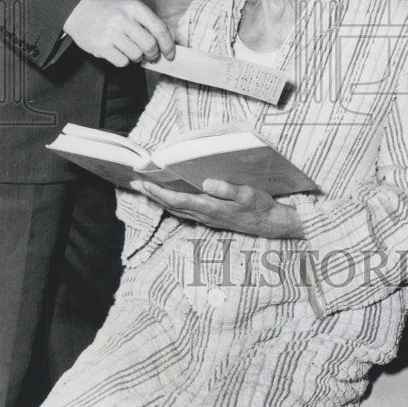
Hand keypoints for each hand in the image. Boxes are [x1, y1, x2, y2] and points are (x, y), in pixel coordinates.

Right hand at [64, 0, 175, 66]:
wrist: (79, 10)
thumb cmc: (110, 11)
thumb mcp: (130, 8)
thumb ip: (147, 23)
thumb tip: (166, 45)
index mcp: (134, 7)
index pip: (159, 28)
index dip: (168, 45)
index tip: (170, 54)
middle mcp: (123, 19)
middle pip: (149, 45)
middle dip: (153, 54)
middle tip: (150, 55)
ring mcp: (111, 33)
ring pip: (136, 55)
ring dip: (137, 57)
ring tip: (130, 49)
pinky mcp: (101, 46)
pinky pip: (122, 62)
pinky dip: (124, 61)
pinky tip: (118, 52)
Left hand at [129, 178, 303, 238]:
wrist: (270, 224)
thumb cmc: (260, 206)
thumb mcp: (247, 194)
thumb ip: (227, 189)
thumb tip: (206, 182)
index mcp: (211, 207)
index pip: (177, 200)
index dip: (158, 193)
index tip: (143, 184)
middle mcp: (205, 215)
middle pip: (172, 206)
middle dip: (153, 196)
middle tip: (137, 185)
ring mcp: (207, 219)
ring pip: (177, 211)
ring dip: (161, 201)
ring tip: (148, 191)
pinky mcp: (212, 218)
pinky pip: (186, 212)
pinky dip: (173, 204)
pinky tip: (171, 199)